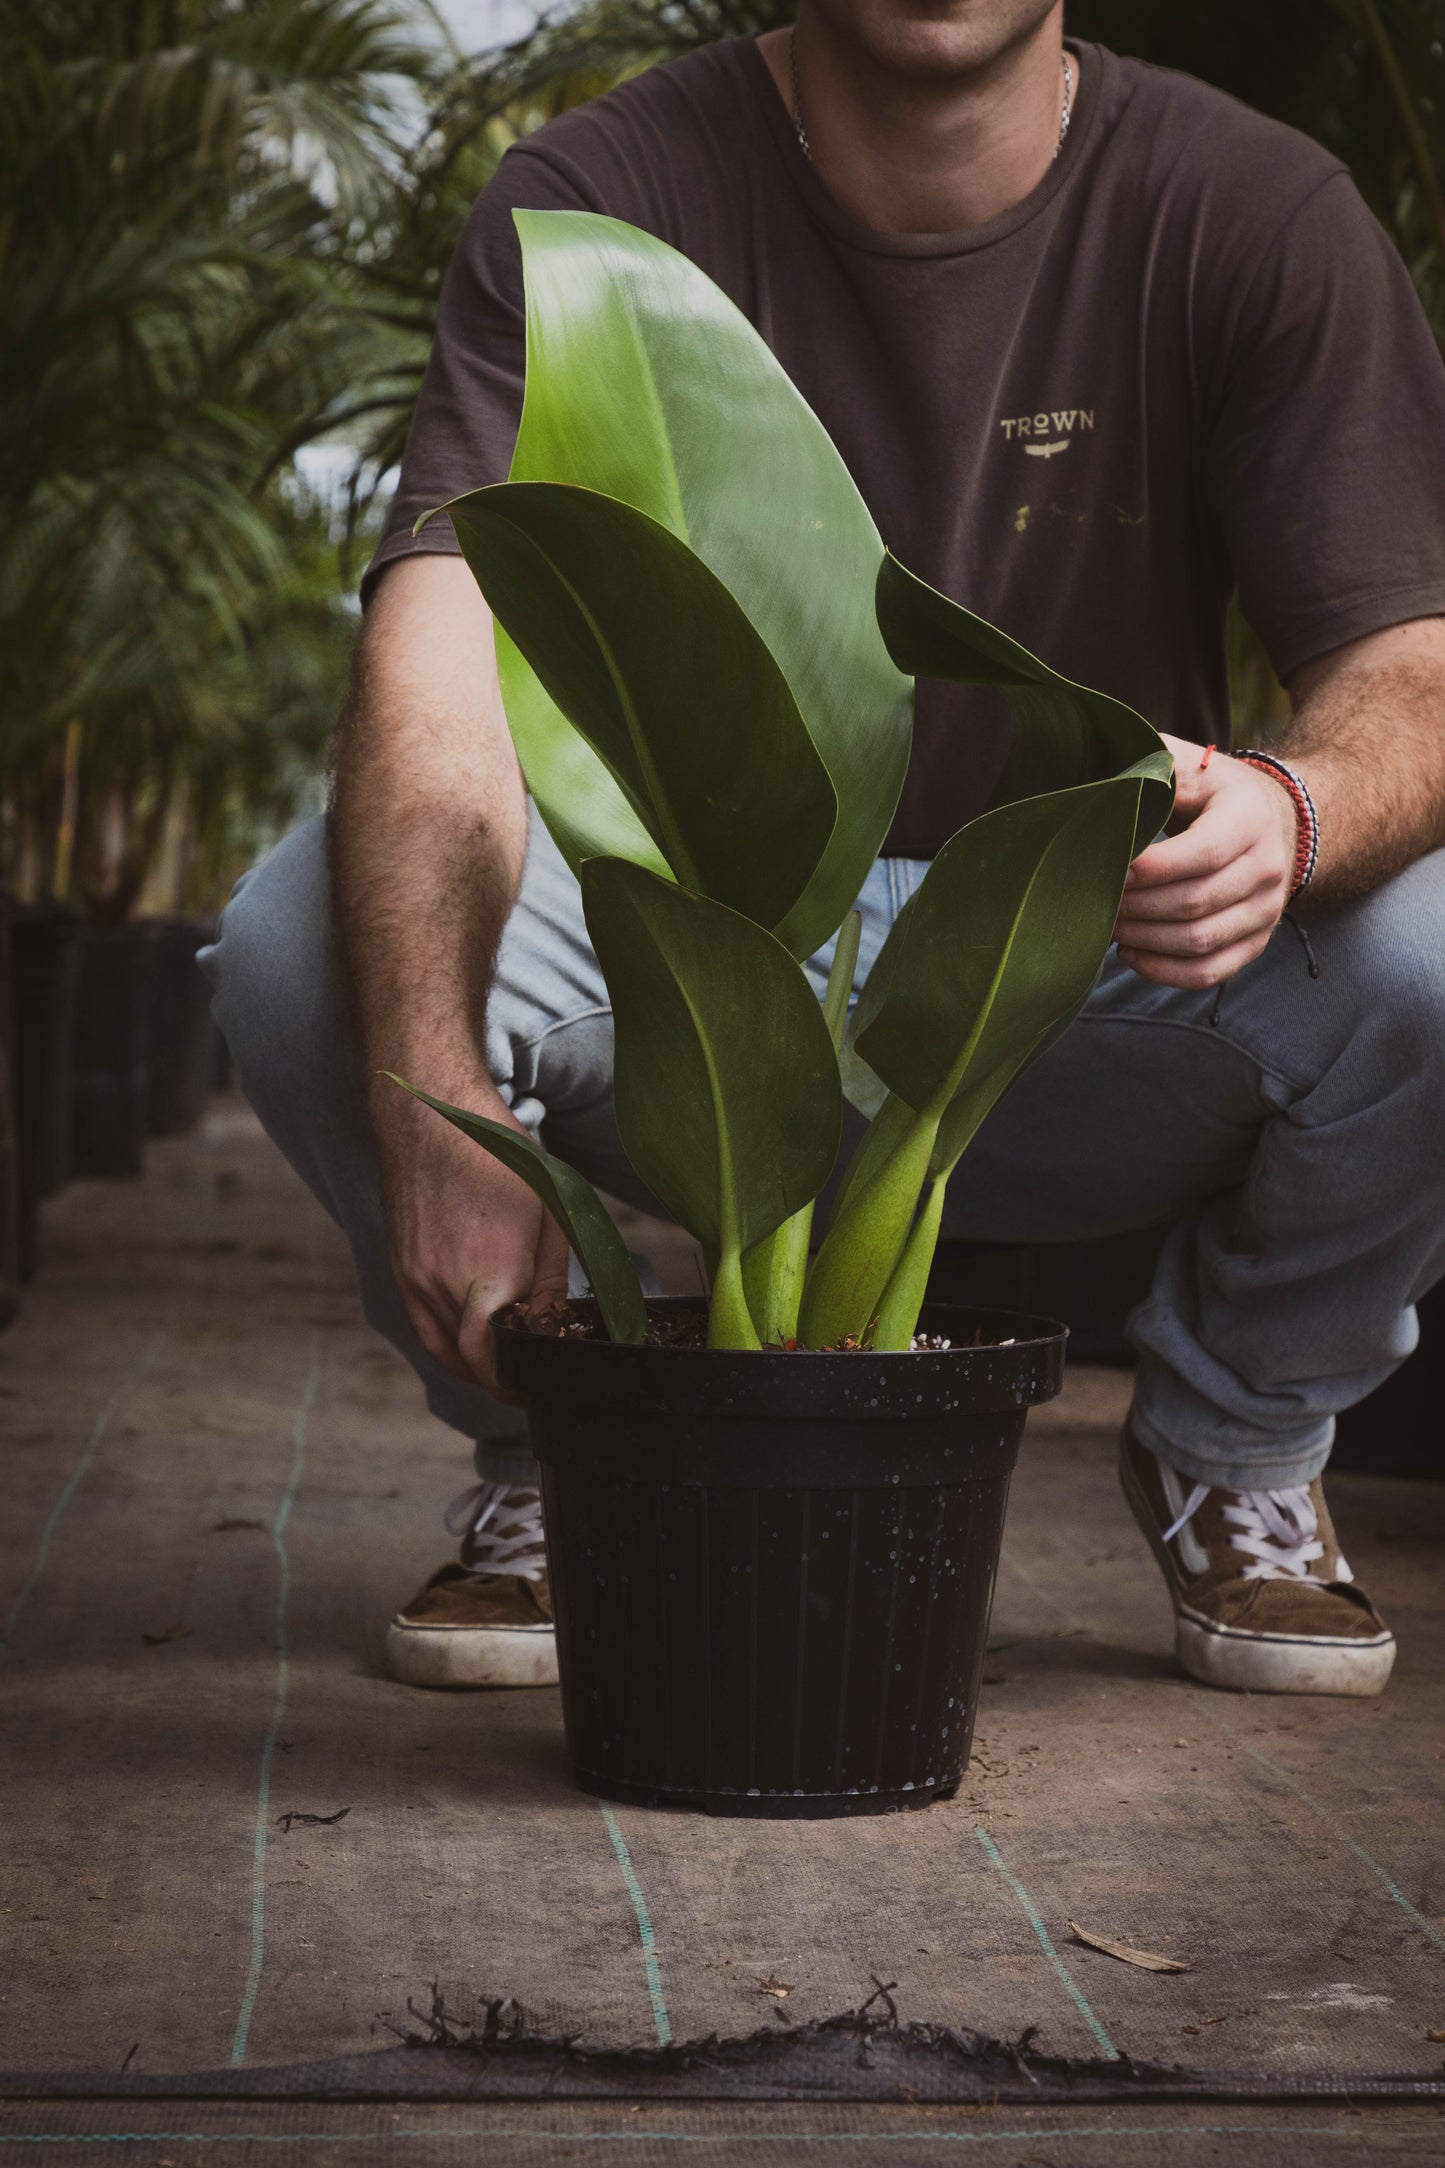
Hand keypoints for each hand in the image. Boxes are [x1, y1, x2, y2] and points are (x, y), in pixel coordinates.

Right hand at [370, 1068, 569, 1400]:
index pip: (492, 1359)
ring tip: (503, 1365)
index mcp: (489, 1274)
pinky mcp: (401, 1270)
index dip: (513, 1384)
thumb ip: (552, 1278)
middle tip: (525, 1382)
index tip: (536, 1387)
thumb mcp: (550, 1212)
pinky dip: (446, 1346)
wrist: (429, 1119)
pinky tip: (469, 1345)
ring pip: (443, 1349)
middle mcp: (444, 1285)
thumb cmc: (498, 1156)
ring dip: (472, 1365)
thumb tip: (555, 1325)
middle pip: (468, 1363)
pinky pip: (423, 1326)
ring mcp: (416, 1280)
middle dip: (498, 1380)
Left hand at [1114, 733, 1298, 989]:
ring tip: (1107, 924)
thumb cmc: (1214, 792)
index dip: (1152, 868)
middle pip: (1194, 902)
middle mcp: (1268, 866)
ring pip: (1199, 941)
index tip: (1113, 869)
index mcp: (1250, 817)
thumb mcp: (1191, 765)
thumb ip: (1151, 764)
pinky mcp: (1255, 941)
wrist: (1275, 820)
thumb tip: (1098, 775)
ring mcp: (1267, 910)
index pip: (1203, 853)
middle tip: (1096, 899)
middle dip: (1136, 907)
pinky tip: (1131, 953)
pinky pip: (1210, 972)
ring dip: (1144, 939)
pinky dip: (1165, 971)